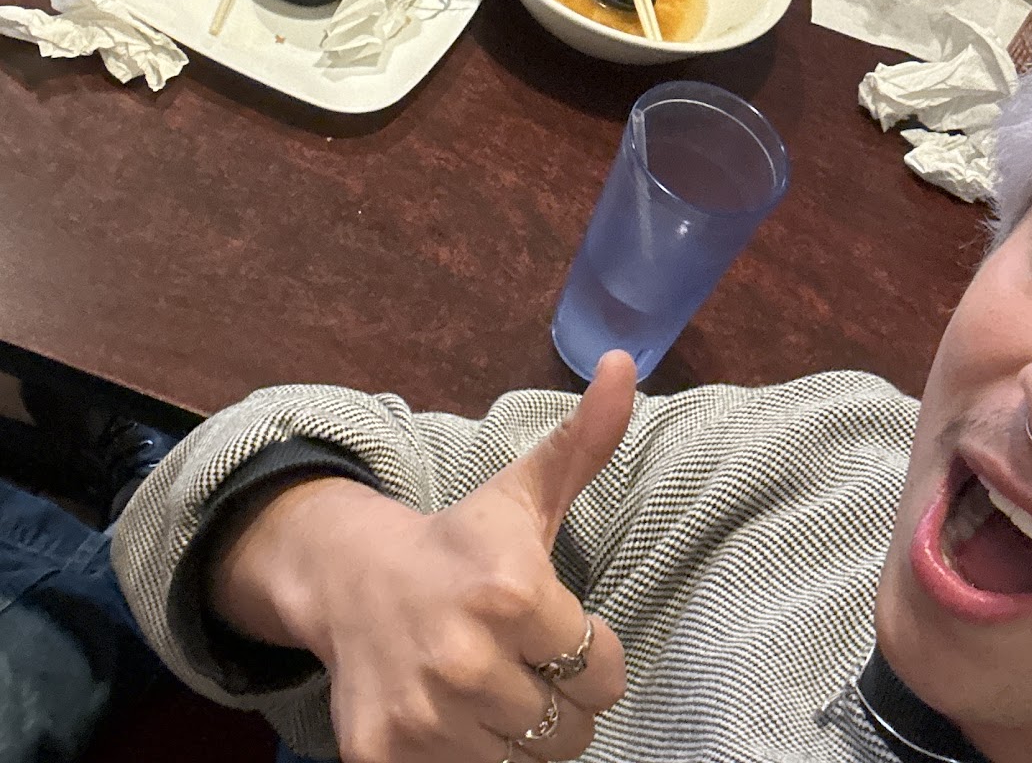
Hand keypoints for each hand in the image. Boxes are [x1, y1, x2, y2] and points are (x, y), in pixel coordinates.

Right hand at [210, 350, 637, 762]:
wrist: (352, 579)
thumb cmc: (460, 542)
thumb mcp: (526, 490)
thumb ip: (587, 438)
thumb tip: (626, 362)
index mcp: (511, 590)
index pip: (603, 672)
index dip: (594, 655)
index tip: (562, 632)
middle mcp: (466, 657)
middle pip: (570, 732)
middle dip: (559, 702)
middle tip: (526, 664)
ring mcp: (423, 715)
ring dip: (518, 737)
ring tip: (493, 689)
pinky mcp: (383, 757)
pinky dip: (471, 758)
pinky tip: (457, 719)